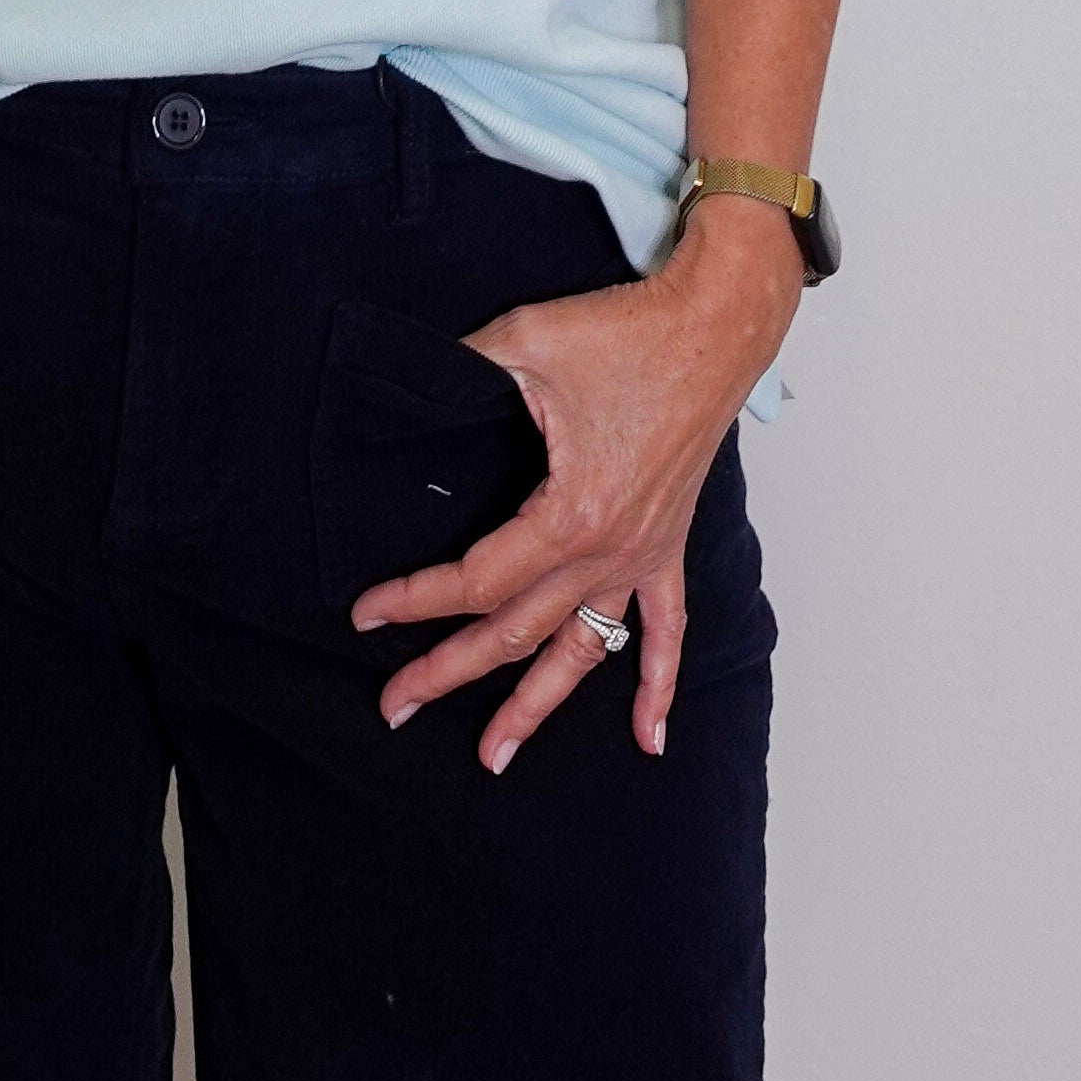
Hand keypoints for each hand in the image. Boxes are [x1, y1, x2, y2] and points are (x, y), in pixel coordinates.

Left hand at [350, 201, 804, 772]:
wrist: (715, 325)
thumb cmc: (628, 333)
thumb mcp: (524, 342)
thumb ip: (460, 368)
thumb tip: (409, 383)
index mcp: (571, 515)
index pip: (477, 580)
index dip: (416, 599)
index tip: (366, 614)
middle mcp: (609, 551)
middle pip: (517, 632)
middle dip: (450, 673)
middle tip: (395, 705)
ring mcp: (643, 555)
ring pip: (583, 652)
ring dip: (536, 706)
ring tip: (495, 756)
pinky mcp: (668, 545)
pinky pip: (667, 632)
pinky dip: (658, 689)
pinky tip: (649, 740)